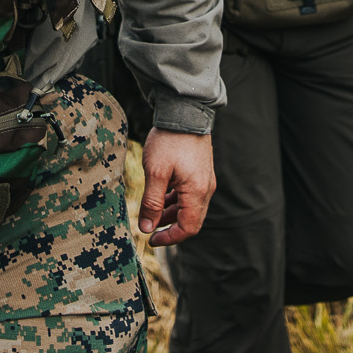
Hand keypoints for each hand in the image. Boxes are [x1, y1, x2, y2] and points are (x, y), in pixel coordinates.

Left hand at [139, 128, 215, 245]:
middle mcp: (206, 189)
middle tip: (149, 228)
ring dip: (172, 214)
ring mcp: (205, 180)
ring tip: (152, 213)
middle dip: (170, 228)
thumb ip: (152, 203)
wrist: (184, 113)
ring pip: (190, 208)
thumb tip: (147, 229)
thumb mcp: (155, 172)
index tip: (151, 240)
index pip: (188, 228)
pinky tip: (161, 196)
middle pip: (191, 221)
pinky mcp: (201, 172)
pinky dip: (176, 201)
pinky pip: (190, 195)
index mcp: (197, 192)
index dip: (169, 238)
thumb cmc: (169, 141)